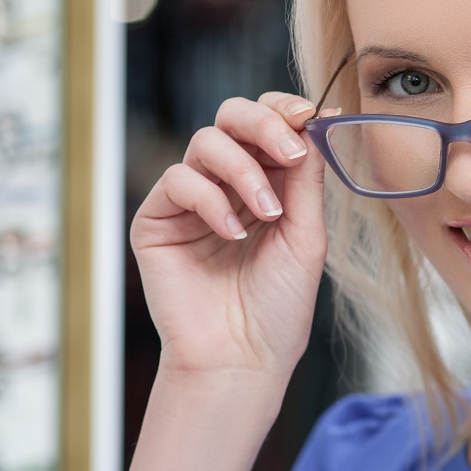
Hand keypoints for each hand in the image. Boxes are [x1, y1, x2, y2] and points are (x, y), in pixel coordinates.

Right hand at [130, 92, 330, 380]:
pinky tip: (231, 232)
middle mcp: (226, 183)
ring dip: (243, 170)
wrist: (243, 359)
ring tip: (266, 213)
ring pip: (206, 141)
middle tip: (288, 150)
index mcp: (266, 182)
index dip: (284, 111)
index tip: (308, 117)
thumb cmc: (279, 305)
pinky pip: (179, 180)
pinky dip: (209, 198)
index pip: (268, 124)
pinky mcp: (157, 219)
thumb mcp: (306, 234)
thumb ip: (304, 178)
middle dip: (262, 124)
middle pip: (232, 117)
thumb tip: (313, 122)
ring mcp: (189, 200)